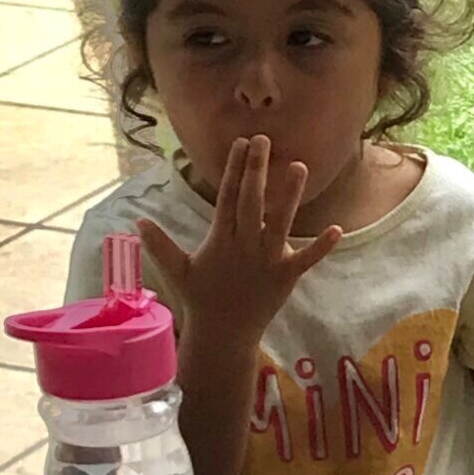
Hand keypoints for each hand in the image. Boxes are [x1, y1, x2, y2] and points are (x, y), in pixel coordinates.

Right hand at [137, 136, 340, 341]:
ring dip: (288, 194)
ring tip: (299, 166)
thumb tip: (137, 221)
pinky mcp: (285, 277)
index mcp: (220, 239)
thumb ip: (160, 244)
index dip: (234, 168)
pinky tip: (336, 229)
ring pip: (279, 222)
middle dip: (256, 170)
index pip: (227, 196)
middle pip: (251, 201)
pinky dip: (321, 246)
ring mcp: (266, 261)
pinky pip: (306, 259)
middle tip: (263, 140)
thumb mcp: (178, 270)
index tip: (241, 142)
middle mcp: (243, 245)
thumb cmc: (201, 299)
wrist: (223, 335)